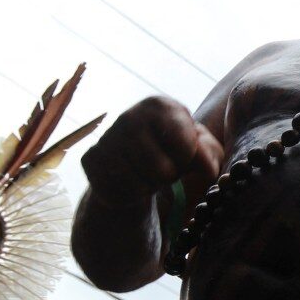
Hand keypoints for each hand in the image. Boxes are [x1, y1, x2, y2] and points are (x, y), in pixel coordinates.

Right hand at [80, 97, 223, 206]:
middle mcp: (130, 116)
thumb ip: (210, 153)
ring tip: (149, 173)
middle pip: (163, 170)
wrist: (135, 162)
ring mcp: (107, 136)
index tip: (184, 154)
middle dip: (169, 177)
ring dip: (150, 187)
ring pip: (140, 183)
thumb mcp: (200, 148)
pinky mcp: (90, 158)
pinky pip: (117, 190)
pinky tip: (131, 181)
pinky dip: (130, 193)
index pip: (185, 147)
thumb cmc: (175, 150)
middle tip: (165, 168)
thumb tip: (206, 167)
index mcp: (160, 105)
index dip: (188, 160)